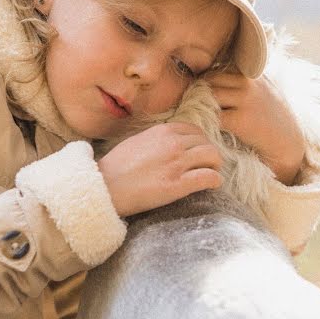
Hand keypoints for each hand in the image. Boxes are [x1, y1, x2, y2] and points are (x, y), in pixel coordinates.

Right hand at [98, 123, 221, 216]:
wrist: (104, 187)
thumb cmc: (114, 167)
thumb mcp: (136, 142)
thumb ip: (156, 139)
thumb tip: (168, 143)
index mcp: (162, 131)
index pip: (195, 131)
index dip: (200, 142)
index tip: (199, 152)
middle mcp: (173, 144)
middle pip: (206, 143)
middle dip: (210, 155)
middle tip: (208, 165)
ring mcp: (176, 164)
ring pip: (212, 157)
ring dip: (215, 166)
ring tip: (211, 173)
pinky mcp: (178, 185)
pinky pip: (209, 177)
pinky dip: (215, 180)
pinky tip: (213, 185)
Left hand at [209, 71, 304, 184]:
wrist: (287, 142)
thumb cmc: (271, 118)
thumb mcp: (263, 90)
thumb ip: (243, 82)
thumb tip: (212, 78)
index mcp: (252, 74)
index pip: (218, 69)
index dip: (206, 82)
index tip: (203, 94)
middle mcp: (249, 83)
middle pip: (210, 79)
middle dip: (200, 92)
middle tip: (196, 106)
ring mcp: (245, 100)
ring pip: (209, 95)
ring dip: (201, 106)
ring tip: (202, 116)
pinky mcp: (240, 120)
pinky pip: (213, 116)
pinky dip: (206, 121)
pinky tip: (209, 127)